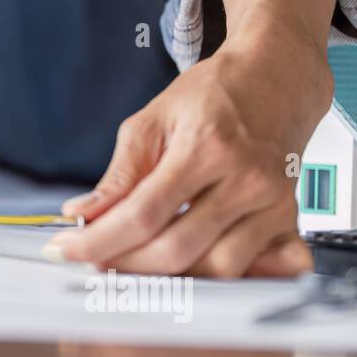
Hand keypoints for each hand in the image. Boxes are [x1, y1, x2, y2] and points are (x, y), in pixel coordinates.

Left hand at [45, 0, 341, 276]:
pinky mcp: (290, 218)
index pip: (143, 214)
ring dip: (168, 279)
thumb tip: (83, 215)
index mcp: (207, 147)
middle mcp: (247, 180)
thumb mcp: (152, 120)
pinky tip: (193, 272)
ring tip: (133, 262)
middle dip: (125, 264)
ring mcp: (274, 203)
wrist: (276, 78)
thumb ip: (119, 175)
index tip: (66, 249)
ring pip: (217, 269)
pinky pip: (257, 268)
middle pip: (177, 250)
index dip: (99, 241)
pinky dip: (221, 278)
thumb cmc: (214, 94)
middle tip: (96, 260)